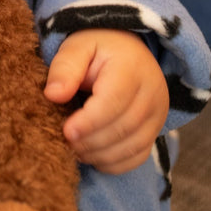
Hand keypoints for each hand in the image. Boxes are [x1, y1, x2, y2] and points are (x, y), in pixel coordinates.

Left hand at [45, 29, 168, 172]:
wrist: (126, 52)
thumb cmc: (96, 49)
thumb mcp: (77, 47)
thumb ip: (65, 67)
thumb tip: (53, 95)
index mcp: (131, 68)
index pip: (114, 102)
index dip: (89, 121)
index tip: (66, 131)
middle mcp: (152, 93)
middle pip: (124, 127)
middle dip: (91, 141)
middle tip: (65, 142)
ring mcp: (157, 114)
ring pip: (133, 146)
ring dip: (100, 155)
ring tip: (74, 149)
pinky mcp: (155, 130)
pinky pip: (138, 156)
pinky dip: (114, 163)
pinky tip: (92, 156)